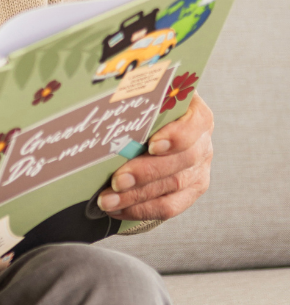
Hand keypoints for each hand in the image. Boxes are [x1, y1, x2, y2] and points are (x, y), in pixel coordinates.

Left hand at [97, 90, 213, 221]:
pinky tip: (117, 209)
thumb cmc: (147, 104)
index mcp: (196, 114)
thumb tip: (102, 94)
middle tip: (116, 181)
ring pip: (172, 188)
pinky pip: (170, 207)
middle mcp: (203, 143)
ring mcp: (200, 169)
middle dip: (145, 174)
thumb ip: (135, 95)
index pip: (194, 125)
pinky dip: (140, 210)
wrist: (159, 121)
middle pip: (180, 161)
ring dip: (136, 197)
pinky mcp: (191, 191)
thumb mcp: (147, 93)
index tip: (152, 145)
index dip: (176, 137)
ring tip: (107, 200)